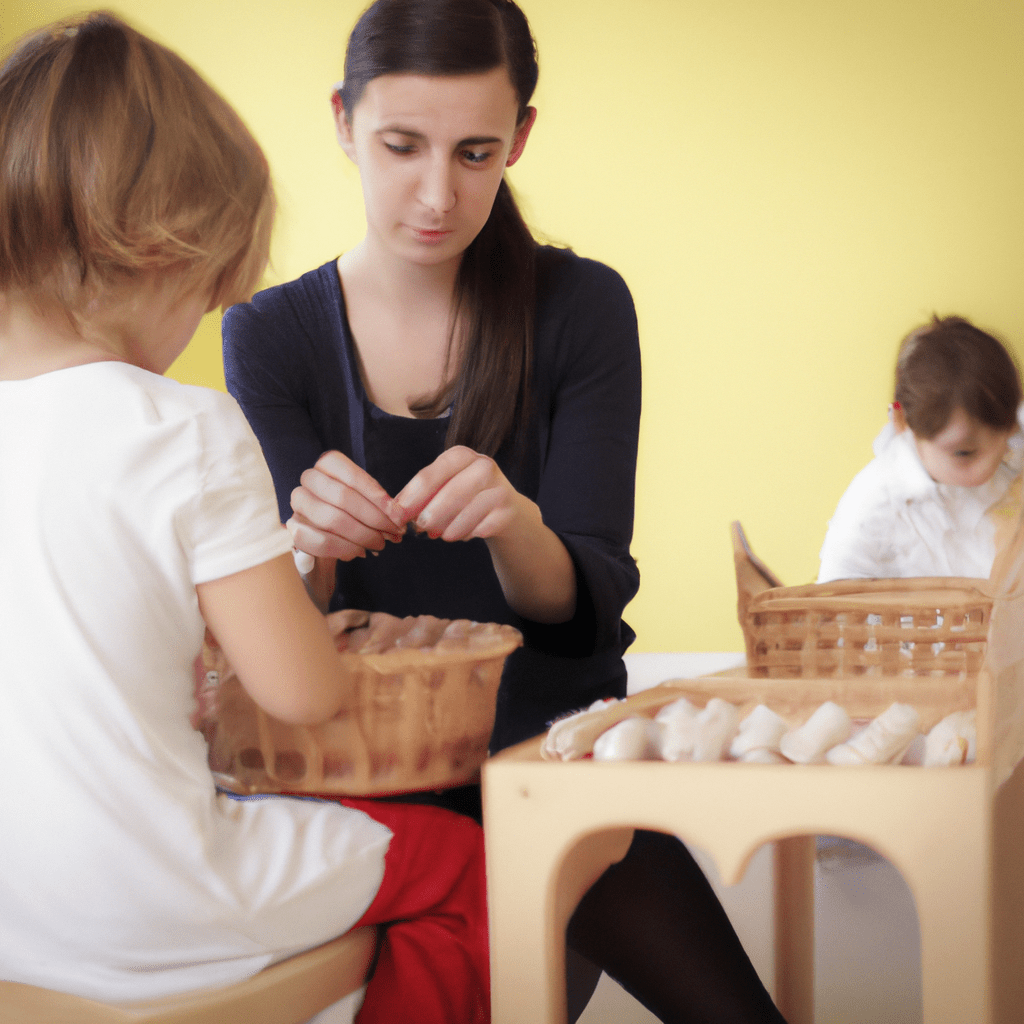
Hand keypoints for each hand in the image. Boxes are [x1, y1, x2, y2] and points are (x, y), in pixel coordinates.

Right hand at [288, 450, 404, 560]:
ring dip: (362, 535)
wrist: (329, 536)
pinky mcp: (294, 529)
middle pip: (342, 497)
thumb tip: (398, 516)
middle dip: (374, 519)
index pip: (352, 476)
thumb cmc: (354, 513)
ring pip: (332, 519)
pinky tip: (359, 551)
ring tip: (379, 544)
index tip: (398, 516)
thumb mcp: (370, 502)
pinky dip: (345, 548)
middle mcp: (309, 479)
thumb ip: (382, 505)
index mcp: (328, 464)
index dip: (378, 498)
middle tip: (393, 533)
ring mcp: (298, 504)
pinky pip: (320, 541)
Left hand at [396, 446, 575, 622]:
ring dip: (447, 528)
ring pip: (466, 512)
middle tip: (420, 528)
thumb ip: (421, 496)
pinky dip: (466, 534)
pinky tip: (462, 534)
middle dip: (431, 513)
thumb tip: (396, 510)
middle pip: (450, 492)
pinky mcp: (509, 511)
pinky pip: (480, 528)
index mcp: (461, 456)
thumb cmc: (467, 498)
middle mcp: (483, 466)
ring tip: (440, 534)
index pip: (431, 474)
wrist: (507, 511)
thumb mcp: (444, 488)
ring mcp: (499, 488)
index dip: (412, 495)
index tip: (397, 513)